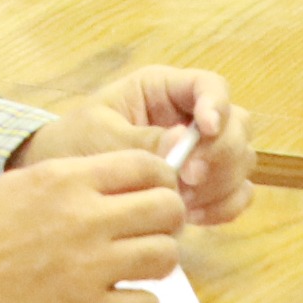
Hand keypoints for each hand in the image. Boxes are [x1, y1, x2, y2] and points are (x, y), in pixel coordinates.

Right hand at [0, 151, 187, 302]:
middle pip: (167, 209)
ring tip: (131, 269)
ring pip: (165, 257)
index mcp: (66, 180)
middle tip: (149, 233)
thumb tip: (119, 185)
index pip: (147, 166)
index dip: (160, 181)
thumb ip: (72, 181)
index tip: (153, 195)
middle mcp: (85, 219)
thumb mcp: (20, 185)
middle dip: (166, 220)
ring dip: (154, 263)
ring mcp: (90, 269)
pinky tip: (115, 302)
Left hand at [15, 67, 255, 227]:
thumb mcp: (100, 136)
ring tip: (181, 203)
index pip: (210, 86)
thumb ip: (141, 141)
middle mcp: (191, 117)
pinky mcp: (206, 186)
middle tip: (187, 178)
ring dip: (220, 184)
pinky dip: (222, 207)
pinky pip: (236, 194)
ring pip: (241, 161)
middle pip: (237, 126)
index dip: (217, 105)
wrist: (61, 184)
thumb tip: (183, 142)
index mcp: (164, 89)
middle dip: (220, 154)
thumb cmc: (76, 144)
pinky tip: (192, 217)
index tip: (205, 130)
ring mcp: (203, 152)